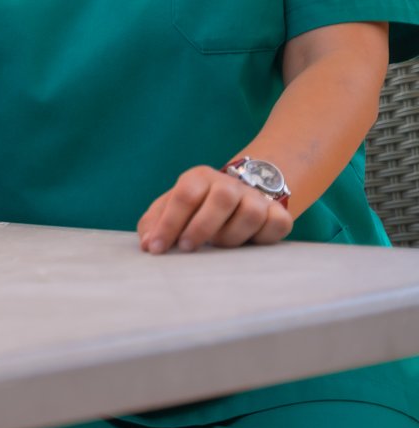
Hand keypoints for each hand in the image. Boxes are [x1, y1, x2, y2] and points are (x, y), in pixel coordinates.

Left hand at [136, 165, 291, 254]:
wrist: (237, 198)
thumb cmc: (195, 210)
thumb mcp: (170, 211)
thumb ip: (154, 225)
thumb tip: (148, 245)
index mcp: (199, 178)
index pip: (184, 196)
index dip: (168, 224)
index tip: (156, 249)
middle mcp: (229, 184)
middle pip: (222, 198)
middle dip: (201, 227)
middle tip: (187, 248)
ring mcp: (256, 197)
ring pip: (251, 213)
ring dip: (232, 236)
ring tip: (218, 245)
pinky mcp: (278, 212)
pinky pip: (277, 224)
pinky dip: (263, 238)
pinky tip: (248, 244)